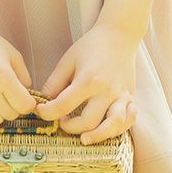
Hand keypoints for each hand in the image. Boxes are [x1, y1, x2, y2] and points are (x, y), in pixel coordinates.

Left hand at [36, 24, 139, 144]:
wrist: (119, 34)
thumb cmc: (91, 46)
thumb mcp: (68, 60)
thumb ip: (54, 82)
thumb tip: (44, 102)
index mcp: (88, 79)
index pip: (63, 105)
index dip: (47, 113)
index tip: (41, 111)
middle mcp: (106, 90)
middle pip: (88, 121)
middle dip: (70, 127)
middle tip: (62, 121)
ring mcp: (121, 94)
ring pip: (114, 125)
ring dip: (98, 136)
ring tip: (84, 138)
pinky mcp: (130, 96)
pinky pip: (130, 118)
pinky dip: (120, 128)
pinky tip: (107, 129)